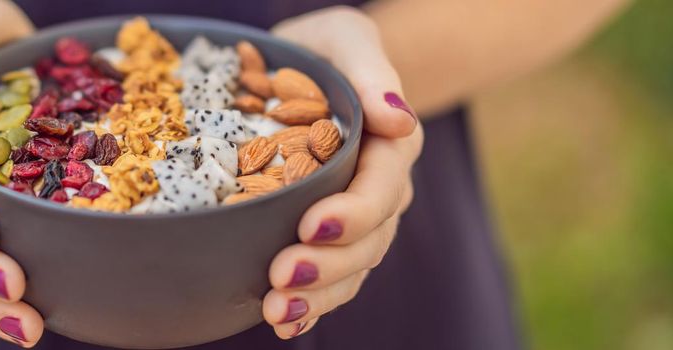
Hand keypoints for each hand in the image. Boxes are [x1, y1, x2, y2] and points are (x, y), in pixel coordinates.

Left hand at [264, 7, 423, 337]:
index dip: (351, 213)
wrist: (311, 69)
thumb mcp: (347, 38)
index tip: (310, 225)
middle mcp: (382, 188)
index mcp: (391, 144)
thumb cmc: (326, 48)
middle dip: (327, 264)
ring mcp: (360, 218)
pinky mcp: (331, 235)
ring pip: (352, 269)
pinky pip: (333, 279)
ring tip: (277, 311)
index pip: (380, 188)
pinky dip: (311, 305)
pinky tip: (283, 322)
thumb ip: (370, 70)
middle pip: (367, 239)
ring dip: (317, 295)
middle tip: (280, 276)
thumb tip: (395, 117)